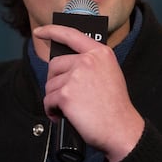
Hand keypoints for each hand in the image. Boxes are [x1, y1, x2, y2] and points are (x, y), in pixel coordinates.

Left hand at [33, 25, 144, 161]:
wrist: (121, 129)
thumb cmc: (114, 106)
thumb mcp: (109, 74)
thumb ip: (89, 64)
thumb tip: (66, 64)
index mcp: (100, 53)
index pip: (71, 35)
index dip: (51, 31)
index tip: (39, 32)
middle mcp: (88, 61)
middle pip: (55, 65)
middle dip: (56, 81)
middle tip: (67, 96)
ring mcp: (76, 77)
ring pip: (50, 84)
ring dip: (55, 98)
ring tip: (71, 108)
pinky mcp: (66, 94)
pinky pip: (48, 100)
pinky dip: (52, 110)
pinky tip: (64, 115)